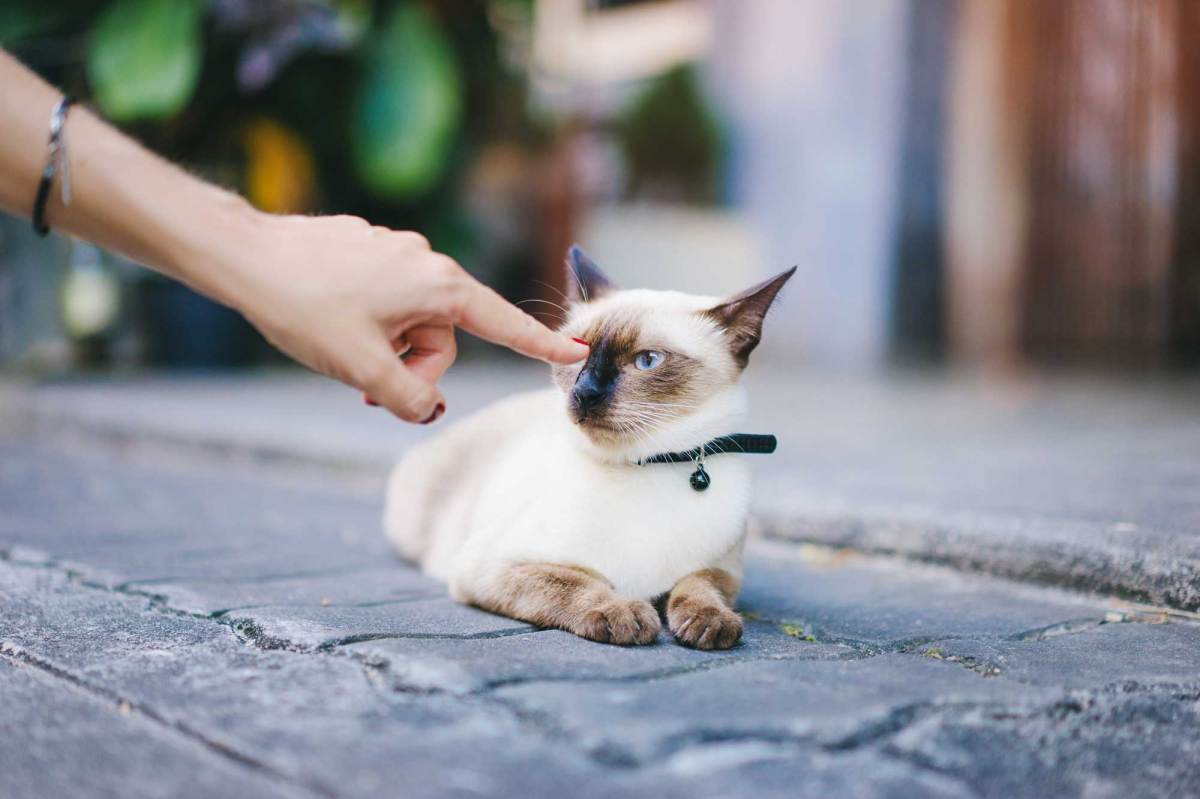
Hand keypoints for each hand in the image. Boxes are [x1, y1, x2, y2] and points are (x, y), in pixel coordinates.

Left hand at [221, 212, 587, 422]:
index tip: (576, 353)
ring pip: (412, 320)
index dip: (538, 344)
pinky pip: (387, 300)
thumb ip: (406, 398)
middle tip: (367, 390)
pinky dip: (370, 326)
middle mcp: (426, 261)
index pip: (501, 324)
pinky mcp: (367, 250)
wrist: (245, 256)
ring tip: (343, 358)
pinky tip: (329, 324)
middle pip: (444, 336)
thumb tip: (426, 407)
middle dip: (413, 368)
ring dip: (387, 350)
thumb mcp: (362, 368)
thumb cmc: (305, 308)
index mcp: (438, 286)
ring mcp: (395, 252)